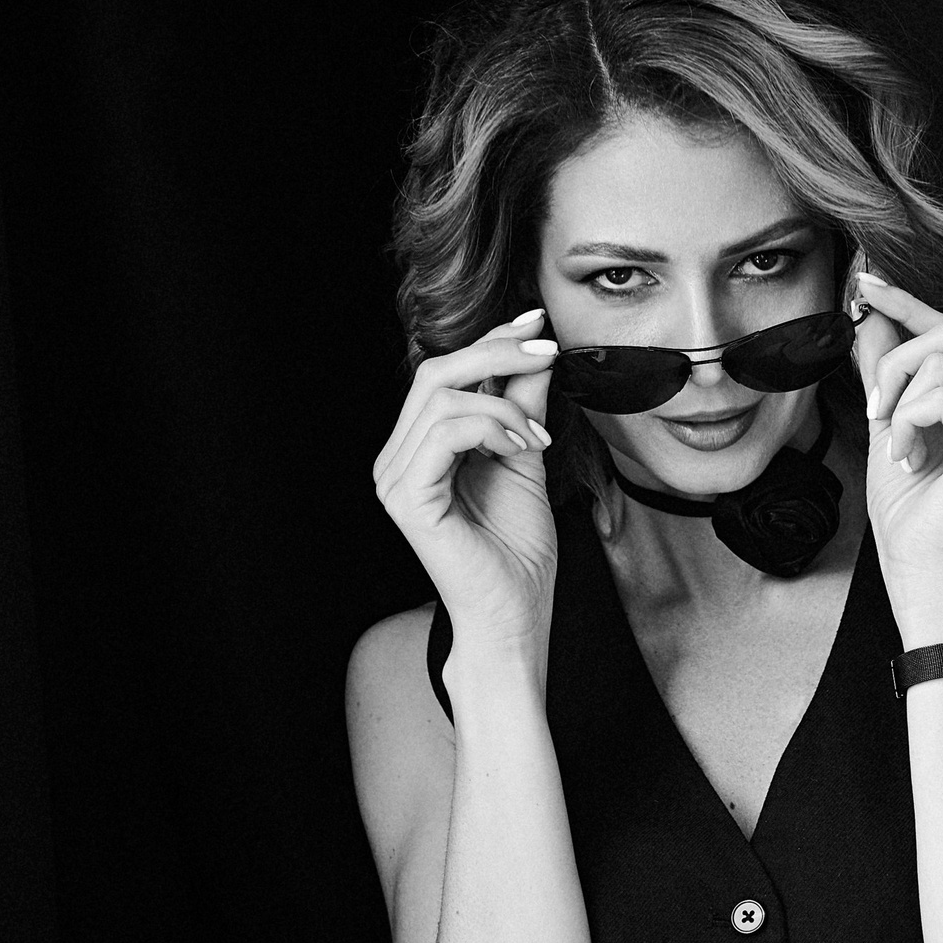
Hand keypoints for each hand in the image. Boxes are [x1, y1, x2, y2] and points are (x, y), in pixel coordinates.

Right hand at [372, 308, 559, 658]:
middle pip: (436, 372)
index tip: (537, 324)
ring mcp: (395, 477)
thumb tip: (535, 350)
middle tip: (547, 352)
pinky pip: (445, 431)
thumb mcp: (525, 458)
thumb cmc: (516, 553)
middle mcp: (397, 458)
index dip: (490, 341)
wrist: (514, 617)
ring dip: (504, 405)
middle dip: (497, 351)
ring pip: (442, 396)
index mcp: (418, 448)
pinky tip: (523, 448)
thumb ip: (522, 405)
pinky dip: (492, 427)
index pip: (444, 374)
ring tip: (538, 437)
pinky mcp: (407, 497)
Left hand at [852, 271, 942, 628]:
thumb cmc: (911, 506)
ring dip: (898, 403)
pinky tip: (911, 458)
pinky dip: (908, 423)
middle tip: (878, 413)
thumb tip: (870, 310)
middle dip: (893, 366)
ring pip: (937, 360)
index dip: (907, 301)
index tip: (866, 280)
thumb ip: (886, 366)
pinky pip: (939, 394)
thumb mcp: (889, 420)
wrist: (921, 565)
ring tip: (900, 446)